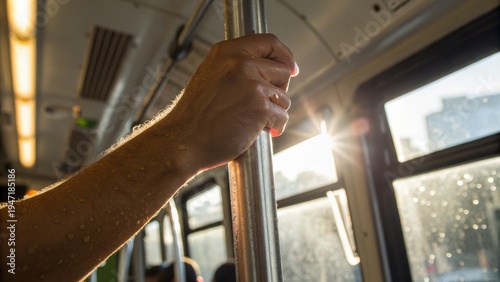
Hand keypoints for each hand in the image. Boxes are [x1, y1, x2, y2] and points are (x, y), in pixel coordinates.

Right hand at [165, 34, 296, 170]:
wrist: (183, 140)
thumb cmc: (195, 116)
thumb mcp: (211, 76)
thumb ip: (235, 67)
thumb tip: (265, 69)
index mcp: (227, 52)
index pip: (269, 42)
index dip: (284, 55)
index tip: (290, 68)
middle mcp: (241, 63)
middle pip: (282, 70)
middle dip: (279, 90)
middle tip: (265, 103)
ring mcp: (252, 85)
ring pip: (284, 97)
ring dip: (274, 112)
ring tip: (255, 121)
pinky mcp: (260, 108)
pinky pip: (282, 116)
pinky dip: (274, 127)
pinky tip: (258, 131)